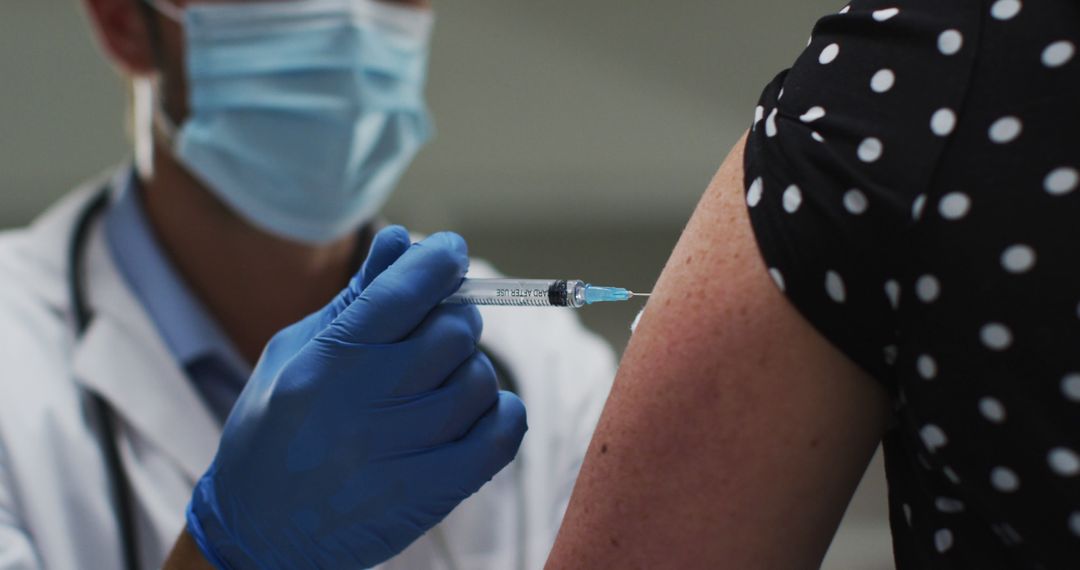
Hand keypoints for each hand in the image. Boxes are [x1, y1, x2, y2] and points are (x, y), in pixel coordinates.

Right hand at [185, 226, 526, 568]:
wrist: (260, 535)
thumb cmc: (273, 431)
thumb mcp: (295, 353)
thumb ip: (354, 299)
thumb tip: (401, 241)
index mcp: (327, 365)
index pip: (404, 293)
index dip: (439, 259)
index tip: (449, 251)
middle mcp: (365, 408)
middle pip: (453, 331)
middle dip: (454, 314)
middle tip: (440, 322)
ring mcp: (402, 455)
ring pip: (478, 381)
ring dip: (469, 368)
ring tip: (441, 377)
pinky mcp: (431, 494)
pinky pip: (500, 435)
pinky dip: (500, 412)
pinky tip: (475, 409)